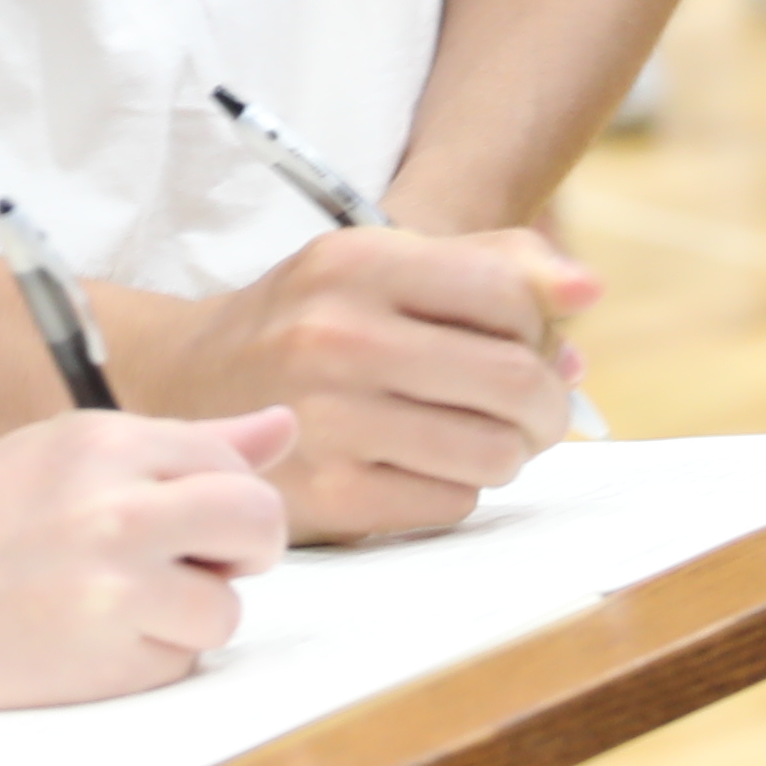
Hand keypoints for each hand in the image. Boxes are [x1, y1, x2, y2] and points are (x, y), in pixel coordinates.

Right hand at [0, 403, 292, 700]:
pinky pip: (180, 663)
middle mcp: (117, 509)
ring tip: (116, 604)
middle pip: (258, 522)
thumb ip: (185, 444)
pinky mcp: (107, 666)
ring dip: (188, 616)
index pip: (230, 461)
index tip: (189, 515)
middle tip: (200, 561)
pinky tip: (88, 639)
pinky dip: (148, 659)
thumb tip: (285, 425)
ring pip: (226, 609)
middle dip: (247, 548)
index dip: (224, 494)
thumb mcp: (67, 454)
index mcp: (106, 442)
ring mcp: (114, 592)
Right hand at [121, 222, 592, 543]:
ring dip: (508, 453)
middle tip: (535, 412)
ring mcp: (328, 421)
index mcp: (358, 262)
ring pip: (493, 452)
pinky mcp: (324, 496)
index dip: (545, 326)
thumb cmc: (304, 322)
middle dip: (546, 404)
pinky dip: (457, 491)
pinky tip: (424, 468)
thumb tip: (587, 294)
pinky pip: (450, 503)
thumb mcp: (375, 263)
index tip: (538, 346)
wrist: (178, 387)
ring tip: (481, 438)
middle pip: (516, 380)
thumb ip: (489, 262)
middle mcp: (338, 335)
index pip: (511, 291)